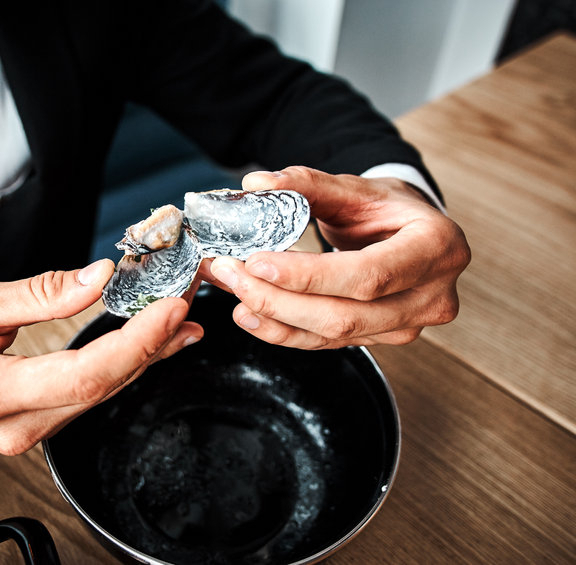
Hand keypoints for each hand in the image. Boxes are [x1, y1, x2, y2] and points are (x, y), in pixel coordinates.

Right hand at [0, 259, 202, 454]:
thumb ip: (39, 294)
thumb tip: (98, 277)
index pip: (82, 376)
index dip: (134, 344)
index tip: (169, 309)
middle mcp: (15, 427)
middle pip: (102, 388)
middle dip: (152, 343)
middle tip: (186, 300)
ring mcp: (27, 435)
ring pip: (103, 395)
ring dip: (146, 356)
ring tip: (182, 319)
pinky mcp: (36, 429)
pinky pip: (90, 397)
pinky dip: (124, 367)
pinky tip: (153, 345)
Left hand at [198, 166, 469, 348]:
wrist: (413, 233)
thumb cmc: (389, 209)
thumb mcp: (357, 188)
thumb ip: (307, 184)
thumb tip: (255, 184)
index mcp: (434, 248)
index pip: (368, 274)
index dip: (309, 276)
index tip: (258, 263)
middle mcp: (430, 296)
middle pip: (345, 315)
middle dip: (277, 299)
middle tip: (230, 273)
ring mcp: (407, 325)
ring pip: (333, 335)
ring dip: (273, 316)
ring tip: (232, 289)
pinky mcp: (380, 338)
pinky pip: (327, 343)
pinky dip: (283, 331)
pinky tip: (250, 315)